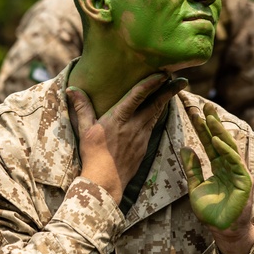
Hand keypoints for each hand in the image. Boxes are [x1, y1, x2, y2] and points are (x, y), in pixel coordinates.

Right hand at [67, 73, 186, 203]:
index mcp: (118, 119)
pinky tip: (159, 111)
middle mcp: (134, 126)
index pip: (138, 96)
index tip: (163, 73)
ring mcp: (141, 136)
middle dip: (169, 90)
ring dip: (166, 101)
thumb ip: (82, 107)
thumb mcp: (85, 129)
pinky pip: (153, 126)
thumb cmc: (92, 154)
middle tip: (182, 79)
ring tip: (174, 90)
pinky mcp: (144, 146)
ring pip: (157, 114)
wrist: (105, 180)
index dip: (151, 83)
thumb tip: (71, 89)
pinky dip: (158, 115)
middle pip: (156, 104)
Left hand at [179, 102, 253, 253]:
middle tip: (205, 106)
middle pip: (220, 141)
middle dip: (213, 124)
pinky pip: (234, 162)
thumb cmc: (210, 210)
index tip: (194, 112)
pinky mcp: (243, 181)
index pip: (209, 143)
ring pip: (228, 148)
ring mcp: (237, 172)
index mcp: (218, 167)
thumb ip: (192, 168)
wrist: (222, 229)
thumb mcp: (195, 186)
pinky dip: (226, 150)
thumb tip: (186, 148)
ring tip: (210, 117)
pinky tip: (218, 140)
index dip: (202, 128)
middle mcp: (228, 166)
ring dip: (219, 132)